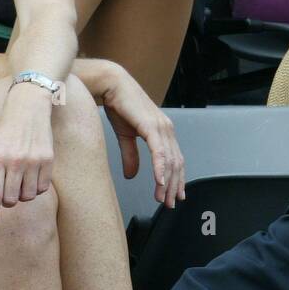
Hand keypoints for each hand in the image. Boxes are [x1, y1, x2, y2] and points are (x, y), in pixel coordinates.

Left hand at [0, 83, 56, 231]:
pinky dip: (38, 188)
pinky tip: (34, 176)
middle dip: (10, 202)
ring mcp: (33, 160)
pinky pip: (43, 187)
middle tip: (10, 193)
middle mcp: (14, 161)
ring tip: (23, 181)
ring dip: (25, 195)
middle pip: (12, 200)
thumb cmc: (8, 130)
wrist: (29, 106)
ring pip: (29, 196)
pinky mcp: (48, 159)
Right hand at [101, 64, 185, 207]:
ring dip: (167, 182)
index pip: (175, 160)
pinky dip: (160, 169)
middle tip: (170, 204)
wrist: (111, 86)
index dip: (176, 179)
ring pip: (169, 161)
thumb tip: (132, 176)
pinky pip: (159, 152)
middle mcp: (167, 130)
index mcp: (163, 132)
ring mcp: (161, 127)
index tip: (175, 195)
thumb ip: (131, 156)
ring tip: (163, 198)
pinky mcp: (151, 126)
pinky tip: (160, 182)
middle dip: (174, 186)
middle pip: (176, 163)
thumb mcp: (125, 136)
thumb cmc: (120, 106)